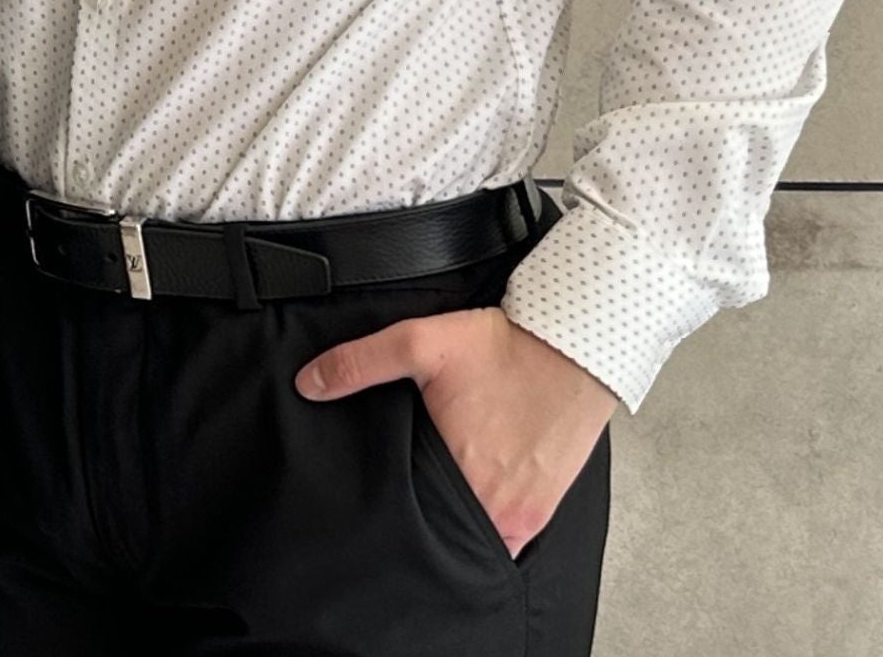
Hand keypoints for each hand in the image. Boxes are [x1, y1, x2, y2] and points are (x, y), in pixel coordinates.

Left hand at [295, 307, 616, 553]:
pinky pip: (509, 536)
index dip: (388, 518)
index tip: (371, 507)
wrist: (573, 347)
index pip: (412, 522)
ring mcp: (526, 514)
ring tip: (428, 505)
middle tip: (395, 506)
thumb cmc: (502, 348)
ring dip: (453, 528)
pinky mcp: (546, 507)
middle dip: (419, 527)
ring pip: (476, 539)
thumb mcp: (420, 343)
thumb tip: (309, 385)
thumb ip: (360, 364)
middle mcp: (496, 509)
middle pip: (443, 535)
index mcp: (461, 478)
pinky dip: (487, 525)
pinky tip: (465, 502)